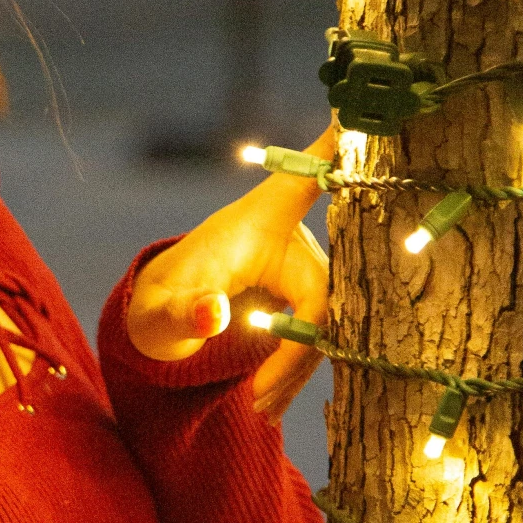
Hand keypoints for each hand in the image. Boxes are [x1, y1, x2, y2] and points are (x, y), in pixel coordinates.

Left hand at [125, 126, 334, 421]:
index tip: (364, 114)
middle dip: (298, 349)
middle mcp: (289, 240)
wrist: (158, 321)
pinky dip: (295, 374)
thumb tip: (212, 317)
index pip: (305, 183)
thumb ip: (181, 314)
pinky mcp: (304, 301)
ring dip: (294, 371)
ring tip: (255, 408)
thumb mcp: (159, 314)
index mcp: (255, 222)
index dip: (337, 152)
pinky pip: (316, 337)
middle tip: (258, 393)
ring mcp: (302, 271)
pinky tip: (267, 405)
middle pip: (323, 291)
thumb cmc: (158, 305)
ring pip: (325, 324)